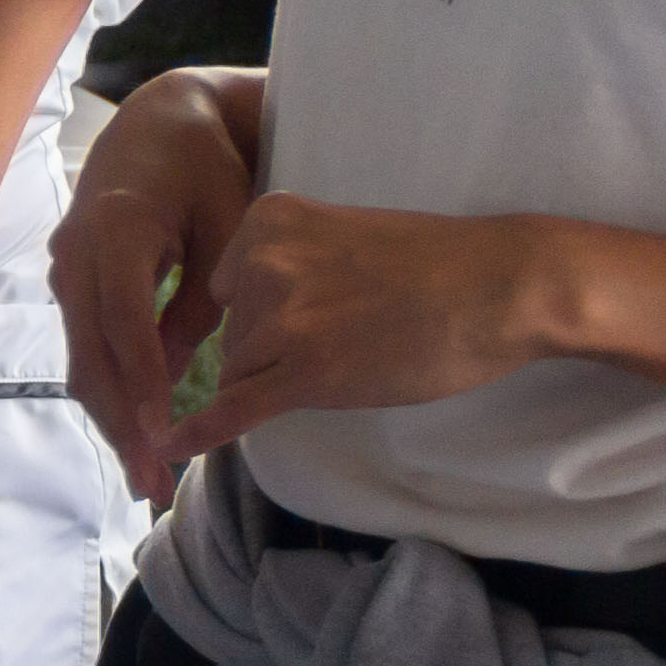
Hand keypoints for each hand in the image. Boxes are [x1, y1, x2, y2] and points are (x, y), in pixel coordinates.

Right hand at [51, 69, 258, 498]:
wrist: (161, 124)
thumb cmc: (205, 170)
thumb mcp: (225, 228)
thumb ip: (202, 300)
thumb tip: (175, 373)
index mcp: (117, 228)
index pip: (123, 319)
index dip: (141, 379)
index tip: (163, 434)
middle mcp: (76, 253)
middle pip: (89, 353)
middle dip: (119, 424)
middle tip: (153, 484)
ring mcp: (66, 268)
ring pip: (80, 357)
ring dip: (110, 418)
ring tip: (146, 474)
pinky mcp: (73, 283)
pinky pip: (85, 345)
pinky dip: (109, 391)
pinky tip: (134, 431)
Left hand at [167, 195, 566, 458]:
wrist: (500, 287)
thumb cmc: (433, 266)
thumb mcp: (339, 235)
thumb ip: (284, 264)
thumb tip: (245, 318)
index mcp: (266, 220)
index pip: (229, 289)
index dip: (271, 316)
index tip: (323, 314)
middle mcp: (260, 264)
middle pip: (234, 334)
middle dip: (278, 352)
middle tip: (353, 338)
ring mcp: (281, 319)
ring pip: (241, 372)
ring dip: (285, 382)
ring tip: (358, 356)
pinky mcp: (306, 373)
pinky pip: (235, 408)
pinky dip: (198, 431)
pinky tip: (166, 445)